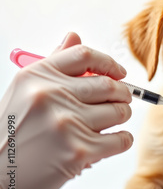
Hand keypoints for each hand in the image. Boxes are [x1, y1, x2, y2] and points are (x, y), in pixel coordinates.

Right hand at [0, 33, 133, 188]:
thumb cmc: (13, 137)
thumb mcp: (24, 93)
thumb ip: (53, 65)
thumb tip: (74, 36)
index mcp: (36, 76)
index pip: (84, 55)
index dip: (109, 63)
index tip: (119, 73)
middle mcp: (50, 95)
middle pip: (109, 85)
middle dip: (122, 94)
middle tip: (121, 101)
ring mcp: (66, 123)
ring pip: (119, 112)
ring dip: (122, 117)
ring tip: (112, 123)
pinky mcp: (79, 151)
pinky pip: (121, 140)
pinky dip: (123, 140)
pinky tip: (112, 142)